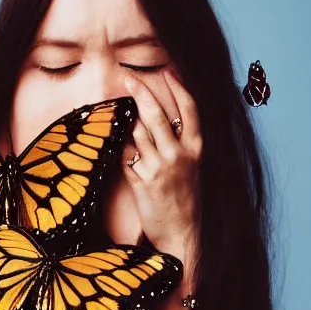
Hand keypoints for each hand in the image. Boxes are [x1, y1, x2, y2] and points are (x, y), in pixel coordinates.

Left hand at [122, 69, 200, 283]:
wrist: (183, 238)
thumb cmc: (187, 205)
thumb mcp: (194, 171)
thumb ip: (181, 146)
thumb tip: (156, 121)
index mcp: (197, 151)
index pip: (190, 110)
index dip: (178, 87)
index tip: (166, 71)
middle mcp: (180, 156)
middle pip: (157, 113)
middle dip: (141, 90)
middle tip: (127, 76)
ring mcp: (160, 168)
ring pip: (138, 131)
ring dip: (126, 118)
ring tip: (118, 107)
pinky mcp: (142, 181)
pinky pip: (125, 155)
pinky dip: (119, 146)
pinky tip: (113, 139)